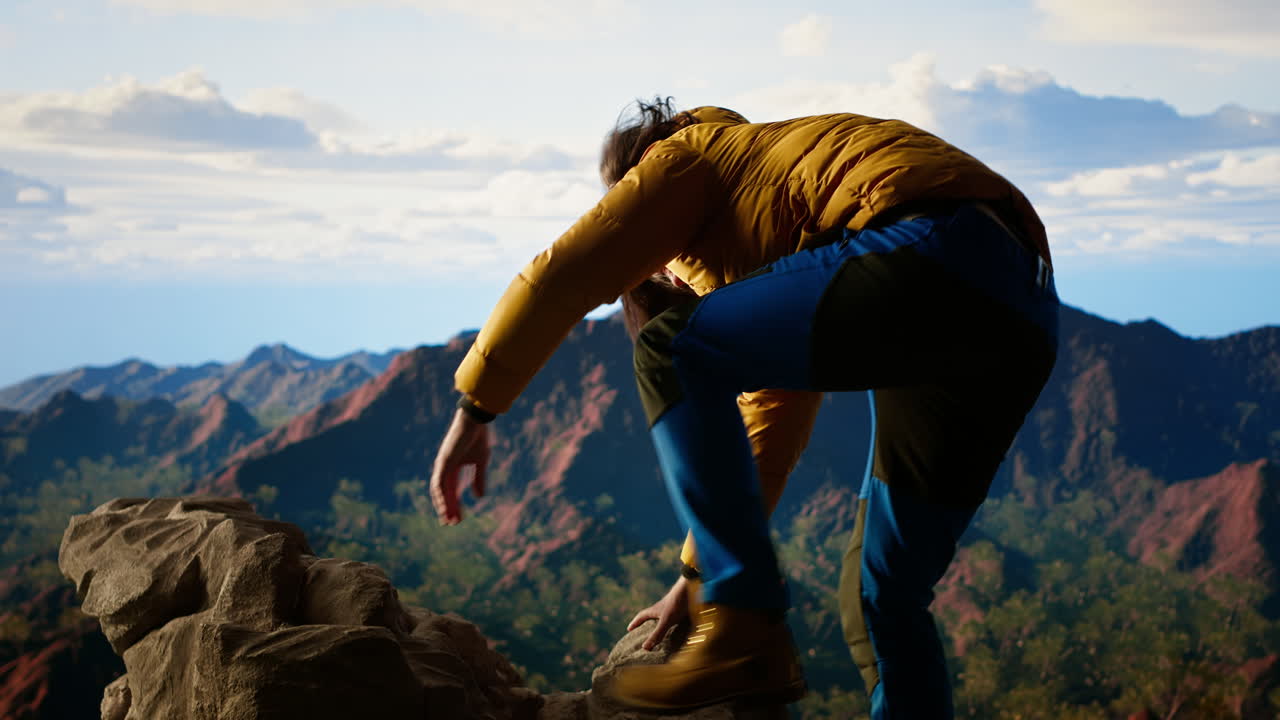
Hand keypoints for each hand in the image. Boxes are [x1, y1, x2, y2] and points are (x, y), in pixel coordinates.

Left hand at [430, 407, 490, 524]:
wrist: (476, 421)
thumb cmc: (478, 438)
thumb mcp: (481, 463)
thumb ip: (479, 480)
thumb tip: (479, 498)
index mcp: (454, 467)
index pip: (452, 490)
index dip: (455, 505)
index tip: (459, 519)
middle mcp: (445, 468)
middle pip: (444, 493)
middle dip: (448, 509)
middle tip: (451, 524)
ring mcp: (443, 465)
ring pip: (439, 491)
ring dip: (443, 506)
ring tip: (447, 520)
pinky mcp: (443, 462)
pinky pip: (439, 484)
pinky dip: (441, 497)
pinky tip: (443, 508)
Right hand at [627, 575, 690, 650]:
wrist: (692, 589)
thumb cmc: (676, 603)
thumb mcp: (666, 621)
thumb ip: (657, 634)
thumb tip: (644, 647)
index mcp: (655, 610)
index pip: (642, 616)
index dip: (635, 623)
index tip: (629, 629)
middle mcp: (662, 609)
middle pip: (652, 617)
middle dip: (647, 624)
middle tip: (643, 633)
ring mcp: (673, 608)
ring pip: (664, 618)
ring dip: (661, 625)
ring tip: (661, 635)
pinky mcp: (682, 609)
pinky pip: (675, 619)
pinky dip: (674, 625)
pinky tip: (678, 631)